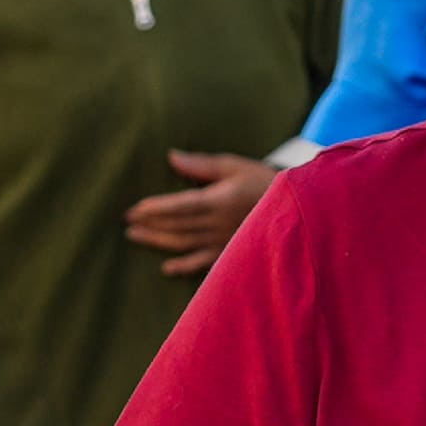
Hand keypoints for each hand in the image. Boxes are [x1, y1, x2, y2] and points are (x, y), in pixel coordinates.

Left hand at [122, 149, 274, 280]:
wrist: (298, 209)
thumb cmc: (266, 182)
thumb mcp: (235, 166)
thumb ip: (202, 165)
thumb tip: (172, 156)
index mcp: (217, 201)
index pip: (178, 206)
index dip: (154, 209)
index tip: (134, 210)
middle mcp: (217, 224)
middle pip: (176, 226)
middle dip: (149, 224)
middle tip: (126, 223)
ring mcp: (223, 242)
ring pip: (184, 244)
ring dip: (158, 241)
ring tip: (136, 237)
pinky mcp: (231, 254)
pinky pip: (204, 264)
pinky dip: (185, 267)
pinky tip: (168, 268)